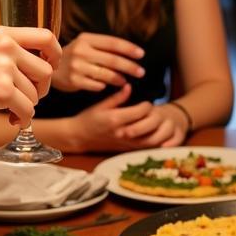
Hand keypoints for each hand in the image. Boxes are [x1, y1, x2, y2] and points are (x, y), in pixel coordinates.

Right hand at [0, 26, 59, 126]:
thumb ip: (1, 52)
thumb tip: (27, 70)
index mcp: (2, 34)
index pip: (47, 36)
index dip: (55, 55)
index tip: (51, 67)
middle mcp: (6, 47)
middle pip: (46, 72)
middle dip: (40, 90)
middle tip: (26, 99)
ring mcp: (4, 69)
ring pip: (35, 95)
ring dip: (26, 107)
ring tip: (10, 111)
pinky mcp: (1, 91)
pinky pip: (26, 110)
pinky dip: (22, 120)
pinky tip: (10, 120)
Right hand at [52, 32, 144, 92]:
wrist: (48, 67)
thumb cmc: (74, 56)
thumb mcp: (85, 45)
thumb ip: (104, 47)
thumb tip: (131, 53)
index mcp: (86, 39)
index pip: (113, 42)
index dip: (129, 48)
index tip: (141, 54)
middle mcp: (81, 51)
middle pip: (113, 60)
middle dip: (130, 66)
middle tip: (141, 72)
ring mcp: (77, 67)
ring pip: (107, 74)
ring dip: (120, 78)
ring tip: (126, 81)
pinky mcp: (74, 81)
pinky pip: (97, 85)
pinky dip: (105, 86)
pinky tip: (109, 86)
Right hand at [59, 85, 174, 151]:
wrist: (80, 137)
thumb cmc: (88, 119)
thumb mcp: (101, 105)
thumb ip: (117, 97)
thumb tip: (129, 86)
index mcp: (116, 119)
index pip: (141, 111)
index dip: (147, 105)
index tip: (146, 102)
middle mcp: (122, 132)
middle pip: (148, 125)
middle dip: (153, 117)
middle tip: (153, 112)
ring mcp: (125, 143)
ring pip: (150, 139)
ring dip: (156, 130)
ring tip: (154, 122)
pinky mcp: (126, 149)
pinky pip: (145, 146)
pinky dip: (152, 140)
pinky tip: (152, 133)